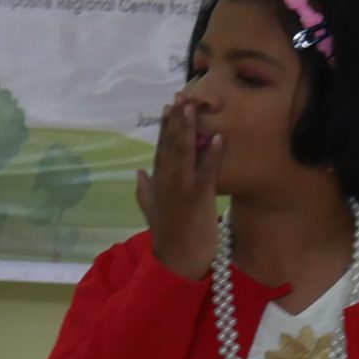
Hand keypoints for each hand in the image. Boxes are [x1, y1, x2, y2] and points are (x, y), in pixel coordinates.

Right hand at [139, 94, 221, 278]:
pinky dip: (213, 154)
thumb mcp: (152, 212)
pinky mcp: (198, 197)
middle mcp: (167, 181)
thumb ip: (145, 191)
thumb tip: (139, 172)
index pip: (160, 149)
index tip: (168, 108)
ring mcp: (182, 188)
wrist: (177, 261)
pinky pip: (207, 171)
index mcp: (157, 183)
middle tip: (182, 97)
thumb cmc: (170, 238)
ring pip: (184, 152)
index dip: (164, 128)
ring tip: (194, 107)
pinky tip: (219, 137)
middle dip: (176, 120)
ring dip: (189, 128)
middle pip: (171, 144)